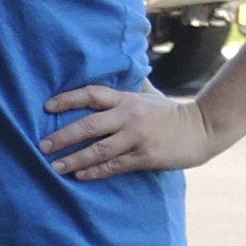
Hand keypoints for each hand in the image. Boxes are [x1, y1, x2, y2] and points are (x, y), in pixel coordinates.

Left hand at [42, 83, 214, 180]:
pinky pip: (114, 166)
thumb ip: (131, 88)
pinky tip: (79, 175)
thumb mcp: (150, 96)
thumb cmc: (171, 114)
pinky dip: (95, 171)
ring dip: (74, 159)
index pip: (92, 94)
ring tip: (55, 166)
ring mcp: (137, 137)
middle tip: (42, 145)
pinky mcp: (145, 157)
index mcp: (128, 99)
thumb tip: (117, 70)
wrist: (203, 129)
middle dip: (62, 136)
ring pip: (98, 150)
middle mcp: (129, 116)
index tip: (47, 107)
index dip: (68, 99)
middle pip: (88, 125)